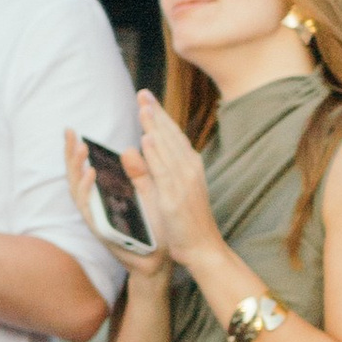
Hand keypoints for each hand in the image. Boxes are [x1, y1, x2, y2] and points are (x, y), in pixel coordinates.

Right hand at [63, 128, 168, 278]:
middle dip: (69, 155)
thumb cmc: (155, 226)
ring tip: (79, 148)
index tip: (71, 130)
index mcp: (105, 193)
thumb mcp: (149, 192)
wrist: (161, 257)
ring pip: (76, 189)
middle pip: (75, 175)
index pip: (85, 167)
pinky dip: (87, 188)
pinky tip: (91, 172)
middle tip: (68, 133)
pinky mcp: (99, 228)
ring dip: (76, 168)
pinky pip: (88, 207)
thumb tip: (128, 148)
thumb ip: (138, 172)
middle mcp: (96, 204)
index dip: (76, 150)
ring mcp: (96, 216)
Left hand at [128, 92, 217, 268]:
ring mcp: (184, 182)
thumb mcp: (170, 190)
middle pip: (171, 136)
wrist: (202, 248)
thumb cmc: (186, 222)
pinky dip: (156, 153)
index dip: (160, 116)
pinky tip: (147, 137)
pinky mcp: (176, 197)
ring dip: (155, 126)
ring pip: (168, 149)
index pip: (173, 136)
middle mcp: (190, 169)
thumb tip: (138, 145)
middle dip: (156, 113)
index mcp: (189, 167)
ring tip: (143, 106)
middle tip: (142, 93)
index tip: (147, 99)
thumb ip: (153, 169)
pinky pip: (164, 171)